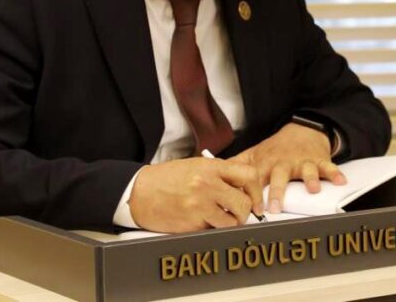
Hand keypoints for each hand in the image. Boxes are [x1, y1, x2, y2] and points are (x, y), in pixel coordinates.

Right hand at [128, 157, 263, 232]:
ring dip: (228, 222)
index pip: (249, 175)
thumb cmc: (167, 179)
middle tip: (237, 212)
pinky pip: (212, 230)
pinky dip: (210, 228)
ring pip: (231, 222)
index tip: (255, 199)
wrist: (139, 192)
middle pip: (244, 204)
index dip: (256, 190)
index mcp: (211, 167)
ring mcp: (199, 206)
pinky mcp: (191, 224)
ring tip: (217, 216)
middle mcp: (207, 185)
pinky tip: (199, 219)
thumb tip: (243, 187)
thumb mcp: (196, 166)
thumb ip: (220, 174)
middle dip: (244, 212)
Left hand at [231, 122, 346, 213]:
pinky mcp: (318, 160)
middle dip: (277, 191)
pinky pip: (328, 166)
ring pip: (306, 171)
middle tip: (275, 206)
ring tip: (313, 189)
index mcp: (266, 164)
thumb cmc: (275, 148)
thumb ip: (235, 166)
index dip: (254, 196)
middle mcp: (284, 163)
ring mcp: (302, 161)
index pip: (257, 181)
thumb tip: (213, 173)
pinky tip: (341, 180)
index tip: (253, 211)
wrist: (301, 130)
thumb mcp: (254, 154)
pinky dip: (335, 173)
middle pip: (279, 176)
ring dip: (310, 179)